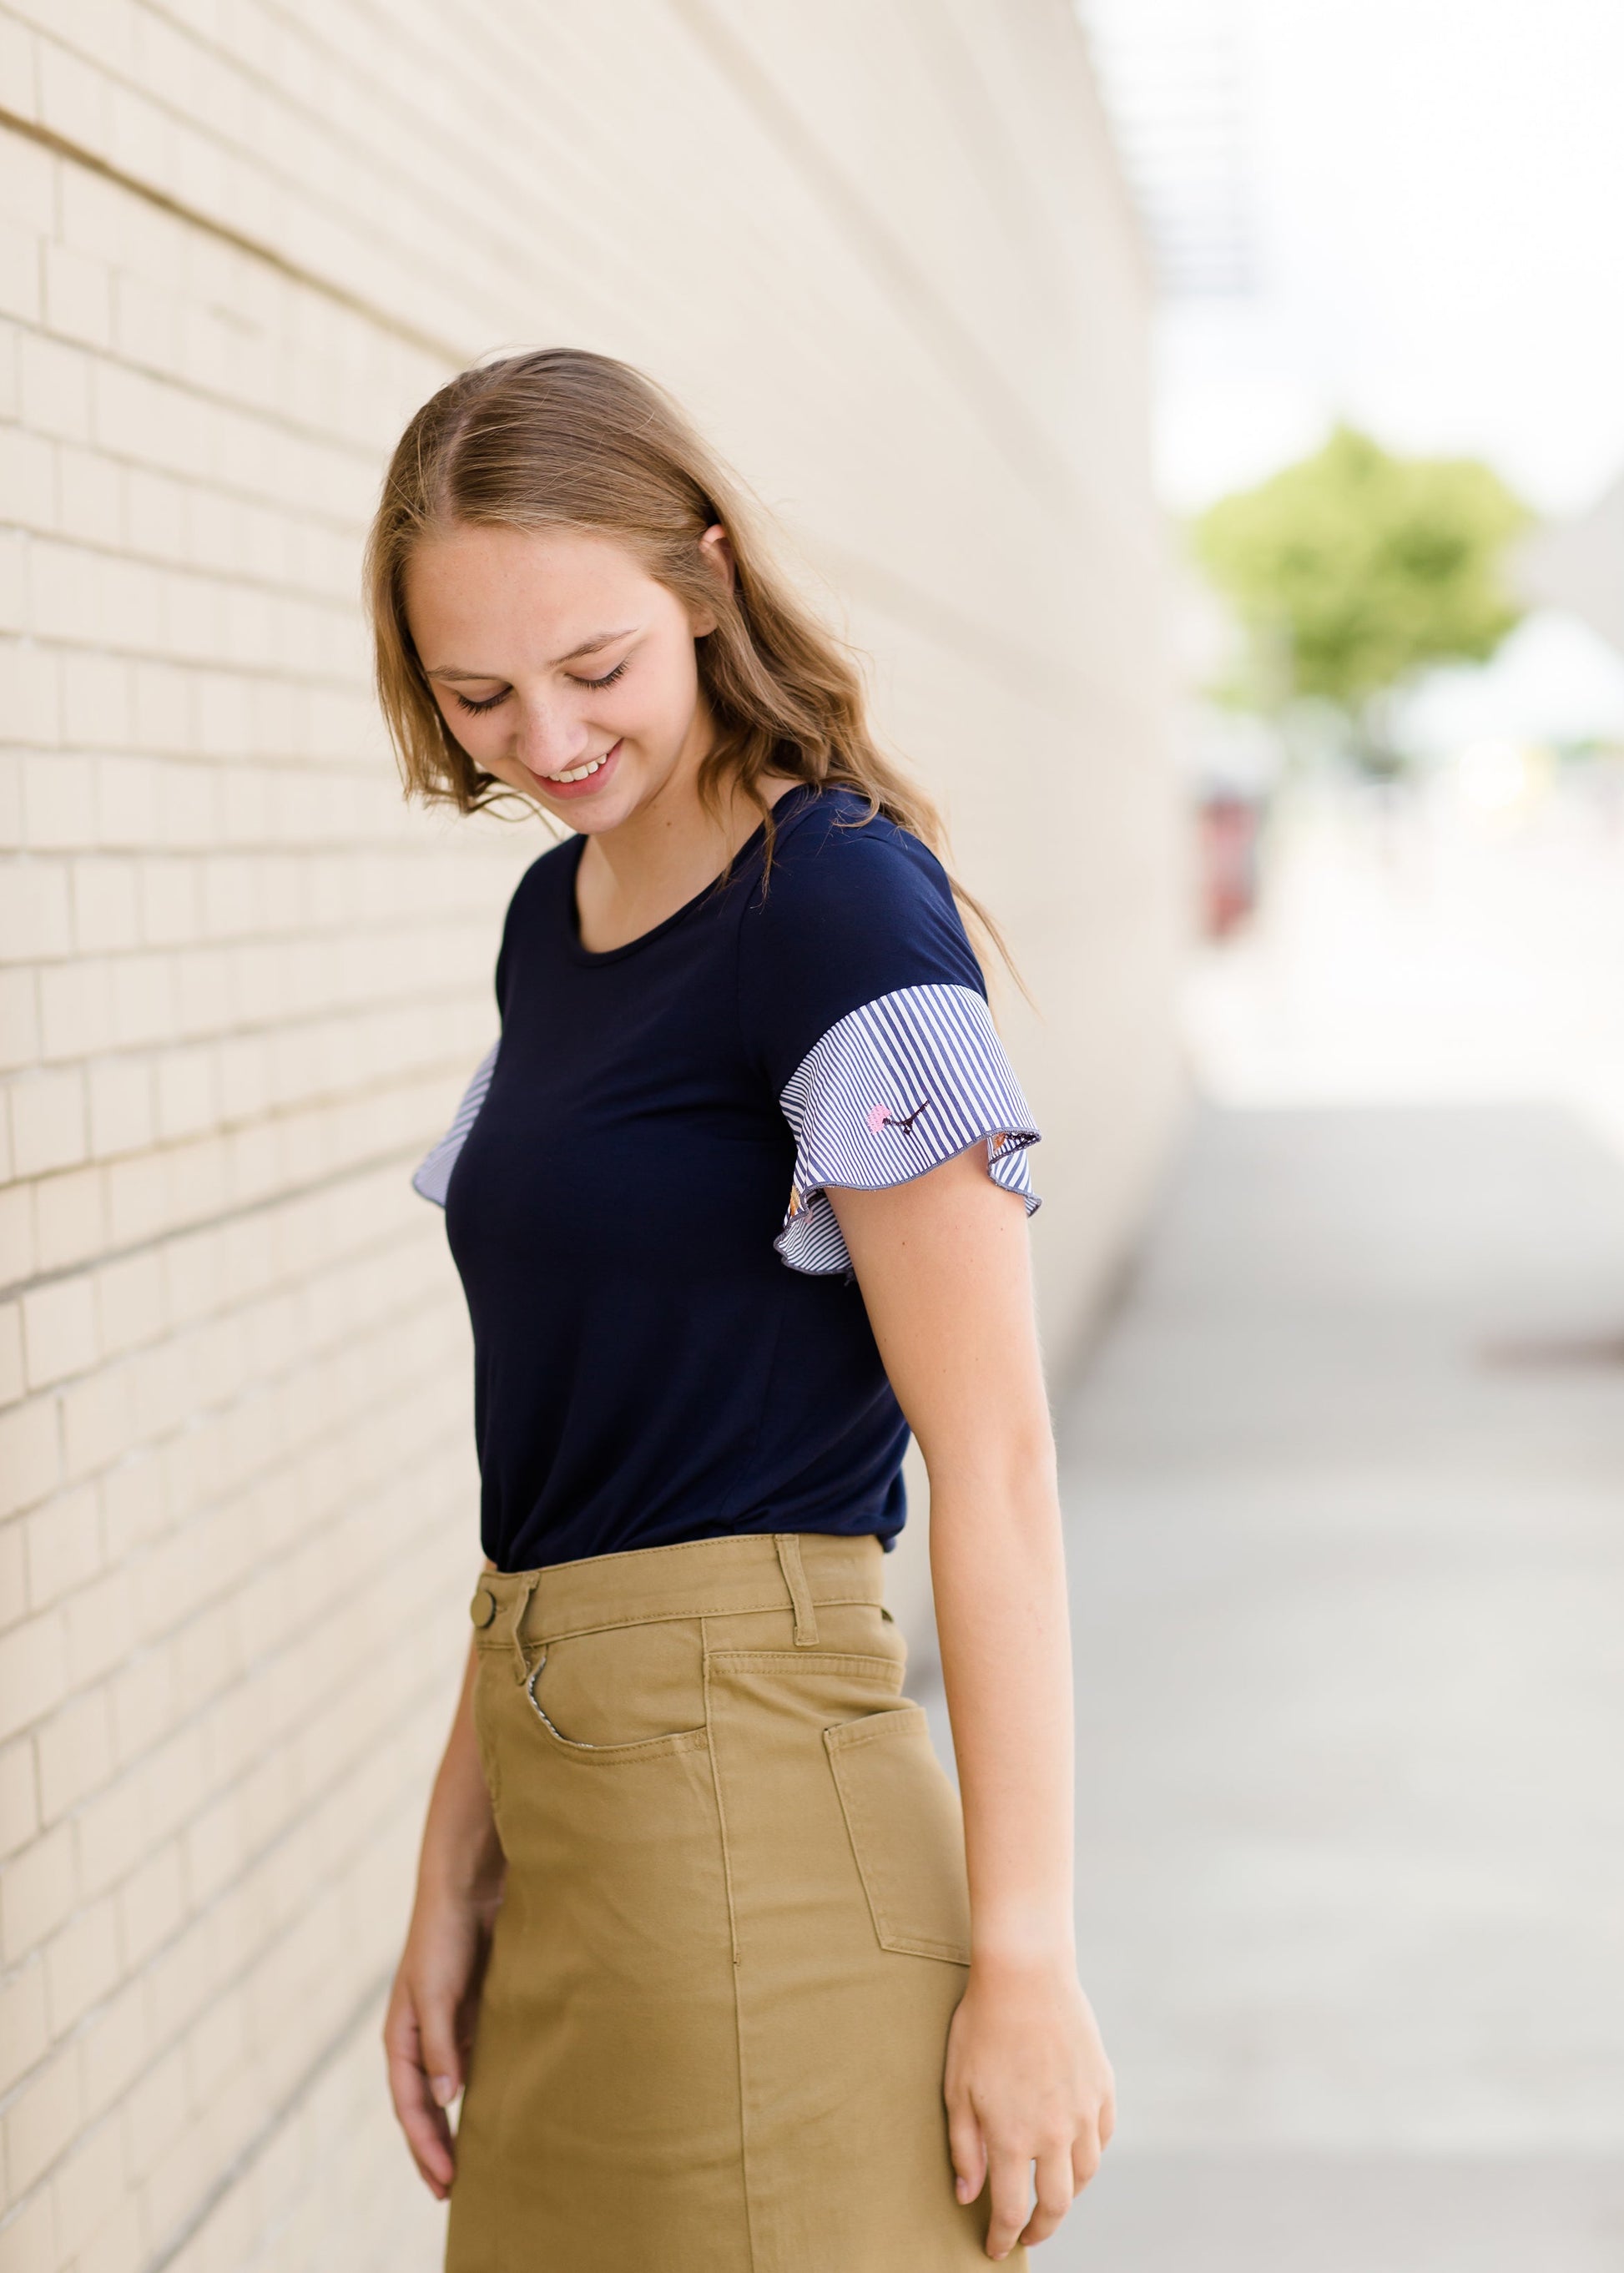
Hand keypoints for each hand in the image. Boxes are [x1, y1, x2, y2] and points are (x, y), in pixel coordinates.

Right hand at [383, 1876, 502, 2198]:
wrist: (469, 1885)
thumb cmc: (443, 1935)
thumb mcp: (436, 1991)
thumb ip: (441, 2044)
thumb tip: (446, 2098)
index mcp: (401, 2037)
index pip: (410, 2106)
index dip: (425, 2145)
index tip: (445, 2182)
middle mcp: (422, 2037)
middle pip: (424, 2106)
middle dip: (434, 2148)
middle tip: (451, 2191)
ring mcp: (448, 2026)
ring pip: (449, 2088)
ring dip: (455, 2125)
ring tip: (473, 2163)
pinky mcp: (475, 2011)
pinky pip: (475, 2061)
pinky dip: (481, 2090)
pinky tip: (498, 2108)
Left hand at [944, 1955, 1115, 2259]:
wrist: (1026, 1975)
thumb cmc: (981, 2027)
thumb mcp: (956, 2088)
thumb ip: (963, 2147)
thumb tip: (968, 2196)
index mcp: (1012, 2137)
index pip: (1012, 2210)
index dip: (1003, 2237)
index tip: (994, 2249)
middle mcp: (1054, 2133)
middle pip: (1055, 2204)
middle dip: (1040, 2229)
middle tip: (1027, 2236)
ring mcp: (1083, 2111)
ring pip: (1084, 2175)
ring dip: (1066, 2194)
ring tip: (1049, 2195)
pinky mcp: (1102, 2088)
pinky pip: (1102, 2138)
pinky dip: (1089, 2155)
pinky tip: (1074, 2154)